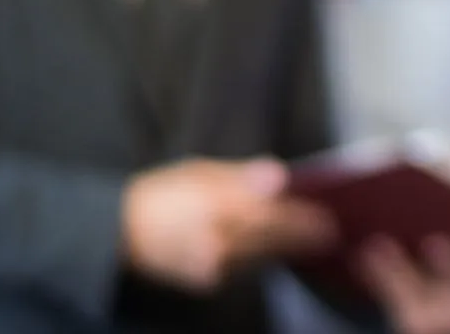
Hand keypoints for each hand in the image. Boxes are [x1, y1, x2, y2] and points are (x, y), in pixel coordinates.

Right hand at [121, 158, 337, 292]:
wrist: (119, 232)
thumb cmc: (162, 192)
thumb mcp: (199, 171)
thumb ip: (241, 175)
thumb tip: (279, 175)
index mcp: (215, 204)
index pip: (271, 213)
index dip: (302, 217)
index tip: (327, 216)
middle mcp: (215, 237)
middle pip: (271, 239)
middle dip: (302, 236)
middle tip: (330, 233)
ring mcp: (210, 262)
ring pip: (260, 256)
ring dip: (285, 248)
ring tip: (311, 239)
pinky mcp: (205, 279)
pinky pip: (242, 267)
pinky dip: (259, 257)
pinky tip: (274, 250)